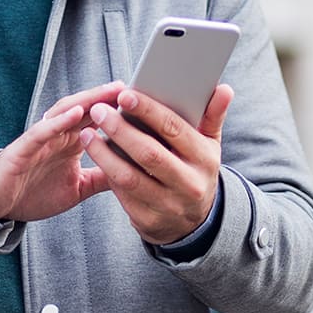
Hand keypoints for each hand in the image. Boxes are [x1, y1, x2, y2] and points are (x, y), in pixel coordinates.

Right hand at [0, 82, 121, 221]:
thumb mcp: (79, 188)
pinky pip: (42, 131)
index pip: (98, 120)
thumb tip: (134, 174)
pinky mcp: (24, 148)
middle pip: (86, 109)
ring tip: (109, 92)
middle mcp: (58, 135)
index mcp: (71, 143)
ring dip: (88, 100)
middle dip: (108, 97)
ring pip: (66, 112)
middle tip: (132, 87)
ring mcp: (41, 139)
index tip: (145, 103)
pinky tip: (76, 112)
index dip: (119, 110)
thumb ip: (102, 177)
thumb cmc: (35, 192)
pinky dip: (59, 120)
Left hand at [81, 84, 233, 243]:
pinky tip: (95, 156)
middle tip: (99, 110)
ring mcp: (168, 205)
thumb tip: (224, 88)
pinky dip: (106, 173)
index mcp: (204, 159)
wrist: (194, 223)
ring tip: (87, 134)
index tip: (124, 95)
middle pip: (149, 153)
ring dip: (104, 154)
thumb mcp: (209, 146)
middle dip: (120, 130)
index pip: (174, 130)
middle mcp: (189, 184)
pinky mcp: (148, 220)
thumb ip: (213, 116)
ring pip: (129, 177)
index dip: (148, 111)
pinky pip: (122, 194)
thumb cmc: (196, 170)